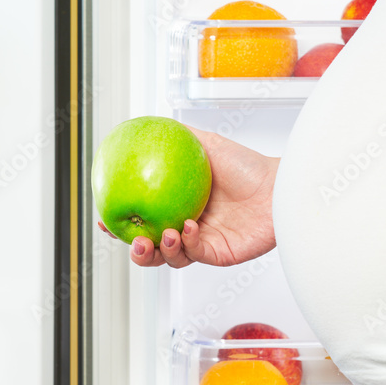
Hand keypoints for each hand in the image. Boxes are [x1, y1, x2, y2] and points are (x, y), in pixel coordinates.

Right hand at [99, 127, 278, 268]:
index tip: (105, 221)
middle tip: (133, 239)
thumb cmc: (248, 165)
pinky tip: (187, 228)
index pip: (144, 220)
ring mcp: (204, 243)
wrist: (280, 184)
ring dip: (161, 250)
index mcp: (178, 206)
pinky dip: (187, 244)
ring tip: (161, 235)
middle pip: (153, 248)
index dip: (122, 225)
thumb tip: (146, 125)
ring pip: (171, 258)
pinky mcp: (220, 255)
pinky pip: (196, 254)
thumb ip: (177, 138)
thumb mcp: (206, 144)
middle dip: (136, 250)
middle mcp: (188, 227)